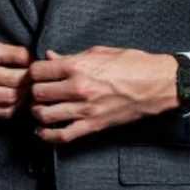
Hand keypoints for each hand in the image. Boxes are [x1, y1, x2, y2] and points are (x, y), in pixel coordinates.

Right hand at [0, 41, 32, 118]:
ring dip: (22, 100)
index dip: (31, 68)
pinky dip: (11, 109)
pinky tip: (15, 102)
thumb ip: (10, 53)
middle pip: (14, 87)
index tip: (37, 68)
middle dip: (29, 86)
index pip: (16, 64)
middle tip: (37, 83)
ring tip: (27, 93)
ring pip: (8, 104)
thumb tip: (34, 61)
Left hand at [28, 45, 178, 143]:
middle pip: (38, 93)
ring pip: (45, 115)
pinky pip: (63, 135)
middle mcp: (78, 88)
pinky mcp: (93, 125)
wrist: (156, 84)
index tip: (37, 74)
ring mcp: (85, 109)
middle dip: (34, 92)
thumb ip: (70, 57)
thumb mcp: (99, 53)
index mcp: (78, 66)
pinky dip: (47, 136)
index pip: (38, 71)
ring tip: (41, 108)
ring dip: (38, 112)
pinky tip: (42, 131)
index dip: (33, 72)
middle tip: (38, 91)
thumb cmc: (131, 63)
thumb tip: (49, 57)